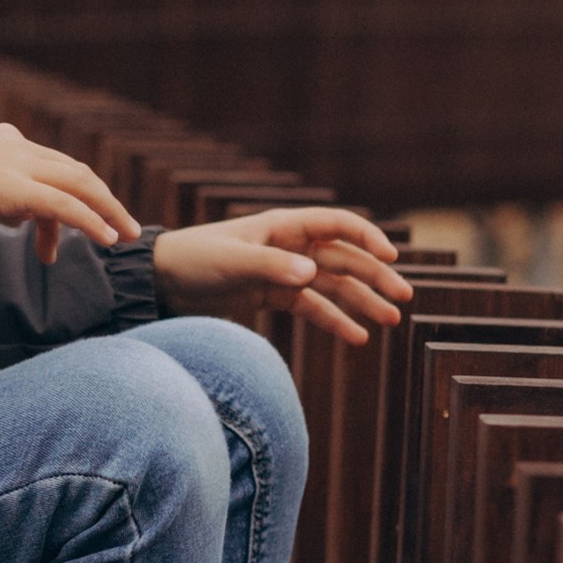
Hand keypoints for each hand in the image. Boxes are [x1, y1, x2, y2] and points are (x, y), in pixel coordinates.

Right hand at [0, 124, 140, 264]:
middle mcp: (16, 145)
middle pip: (75, 172)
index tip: (63, 233)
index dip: (71, 199)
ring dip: (108, 211)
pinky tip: (107, 238)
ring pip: (80, 184)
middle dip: (103, 201)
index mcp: (5, 141)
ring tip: (126, 237)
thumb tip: (17, 216)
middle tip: (122, 229)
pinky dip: (91, 221)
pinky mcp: (13, 188)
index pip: (51, 168)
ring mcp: (16, 164)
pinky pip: (64, 205)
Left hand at [152, 207, 410, 344]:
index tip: (391, 257)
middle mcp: (289, 247)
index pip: (336, 225)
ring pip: (333, 285)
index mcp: (282, 226)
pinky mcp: (273, 297)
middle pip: (343, 258)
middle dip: (374, 276)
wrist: (160, 284)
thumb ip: (272, 267)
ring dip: (362, 301)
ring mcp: (283, 272)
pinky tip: (357, 337)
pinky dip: (334, 321)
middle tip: (403, 297)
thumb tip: (312, 273)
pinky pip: (312, 308)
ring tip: (391, 320)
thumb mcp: (232, 263)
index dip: (367, 237)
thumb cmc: (193, 261)